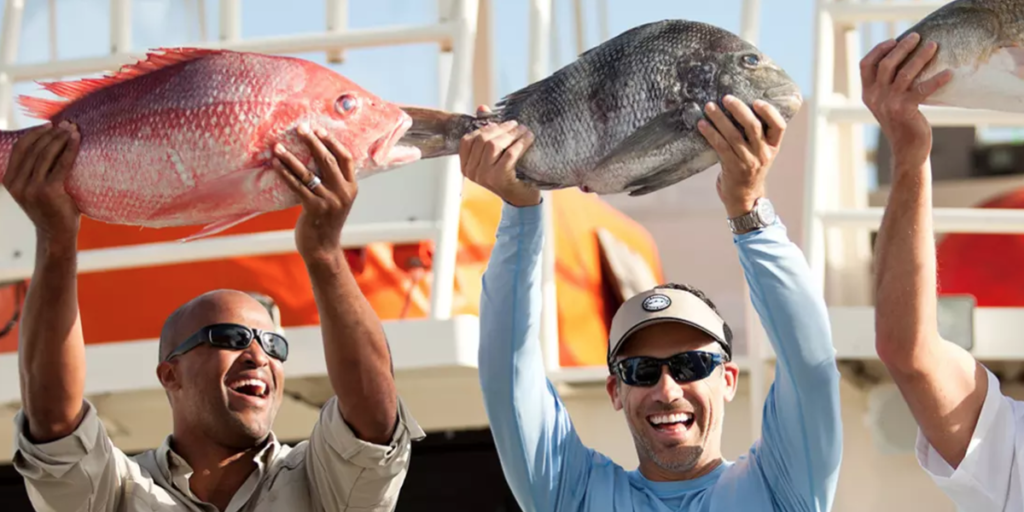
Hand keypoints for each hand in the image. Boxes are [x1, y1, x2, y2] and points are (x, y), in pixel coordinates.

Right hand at [2, 121, 80, 247]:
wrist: (58, 234)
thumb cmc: (52, 208)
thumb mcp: (34, 189)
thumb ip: (33, 171)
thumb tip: (46, 144)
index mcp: (10, 181)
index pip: (19, 149)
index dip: (33, 134)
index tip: (48, 125)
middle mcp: (17, 184)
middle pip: (34, 149)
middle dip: (51, 133)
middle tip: (66, 124)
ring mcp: (32, 188)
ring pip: (47, 154)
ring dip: (61, 138)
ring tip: (73, 129)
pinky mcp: (49, 191)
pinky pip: (61, 164)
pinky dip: (70, 149)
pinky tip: (77, 139)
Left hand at [272, 124, 356, 262]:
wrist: (323, 249)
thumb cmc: (327, 221)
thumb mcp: (337, 200)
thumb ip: (334, 182)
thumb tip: (318, 157)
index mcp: (352, 188)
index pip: (346, 158)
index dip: (332, 142)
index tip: (319, 129)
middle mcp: (343, 193)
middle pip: (327, 160)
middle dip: (312, 141)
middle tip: (300, 128)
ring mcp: (330, 201)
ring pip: (308, 172)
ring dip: (291, 157)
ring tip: (278, 146)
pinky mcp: (314, 208)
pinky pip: (297, 186)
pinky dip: (285, 173)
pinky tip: (275, 164)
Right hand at [459, 106, 538, 207]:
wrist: (520, 198)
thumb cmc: (507, 174)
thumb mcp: (494, 154)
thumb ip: (485, 132)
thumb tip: (481, 107)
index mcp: (466, 166)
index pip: (468, 140)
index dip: (484, 128)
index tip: (500, 124)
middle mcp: (471, 172)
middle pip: (482, 140)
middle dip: (500, 129)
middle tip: (516, 124)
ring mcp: (484, 176)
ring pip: (494, 145)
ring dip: (511, 134)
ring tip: (523, 130)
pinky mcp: (499, 178)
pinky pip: (509, 153)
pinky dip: (520, 143)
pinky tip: (529, 138)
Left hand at [698, 95, 784, 217]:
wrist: (744, 198)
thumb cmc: (749, 170)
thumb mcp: (760, 153)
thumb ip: (756, 136)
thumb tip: (737, 108)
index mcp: (773, 147)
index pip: (779, 126)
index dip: (769, 112)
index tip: (756, 101)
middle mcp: (763, 154)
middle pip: (753, 126)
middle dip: (739, 109)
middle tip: (726, 98)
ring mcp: (749, 162)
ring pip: (733, 135)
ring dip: (719, 119)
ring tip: (709, 107)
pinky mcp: (733, 168)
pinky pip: (720, 146)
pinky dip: (710, 133)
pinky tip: (702, 125)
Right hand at [860, 33, 951, 170]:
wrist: (907, 149)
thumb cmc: (901, 123)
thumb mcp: (887, 103)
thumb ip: (888, 86)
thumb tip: (905, 60)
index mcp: (868, 94)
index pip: (865, 65)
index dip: (878, 50)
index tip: (893, 41)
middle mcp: (875, 97)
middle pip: (886, 64)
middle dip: (902, 47)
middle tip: (916, 37)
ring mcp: (889, 104)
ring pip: (904, 73)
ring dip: (920, 57)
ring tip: (933, 46)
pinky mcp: (905, 110)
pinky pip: (923, 90)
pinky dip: (937, 80)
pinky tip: (949, 73)